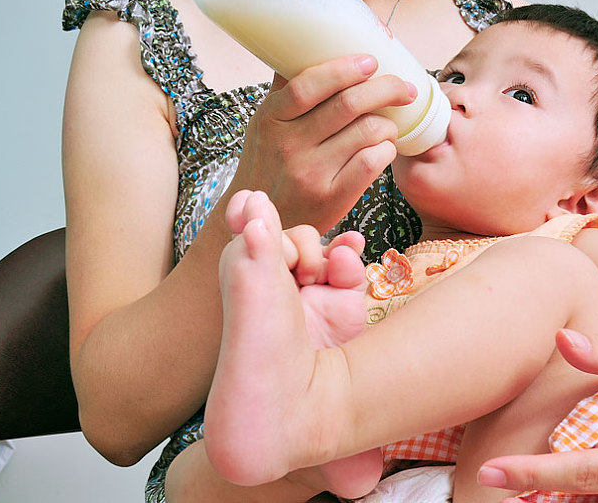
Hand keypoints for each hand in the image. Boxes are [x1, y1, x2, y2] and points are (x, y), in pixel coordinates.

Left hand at [226, 189, 367, 347]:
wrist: (297, 401)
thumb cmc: (262, 342)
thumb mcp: (253, 280)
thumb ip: (258, 234)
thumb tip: (252, 195)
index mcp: (246, 275)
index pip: (257, 229)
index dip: (262, 223)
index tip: (258, 217)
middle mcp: (278, 282)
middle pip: (297, 237)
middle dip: (302, 244)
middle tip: (299, 274)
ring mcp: (313, 293)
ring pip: (327, 250)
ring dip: (331, 249)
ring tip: (325, 271)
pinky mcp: (344, 305)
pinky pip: (350, 267)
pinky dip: (351, 256)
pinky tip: (350, 257)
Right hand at [236, 54, 415, 232]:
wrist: (267, 216)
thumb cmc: (273, 163)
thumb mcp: (267, 124)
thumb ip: (288, 89)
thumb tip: (315, 42)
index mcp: (271, 118)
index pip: (309, 84)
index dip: (345, 68)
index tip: (371, 61)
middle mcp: (289, 146)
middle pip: (348, 105)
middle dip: (386, 89)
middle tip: (403, 88)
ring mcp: (310, 174)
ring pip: (368, 132)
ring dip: (388, 124)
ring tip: (387, 126)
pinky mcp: (331, 198)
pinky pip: (373, 163)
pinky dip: (386, 150)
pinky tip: (383, 149)